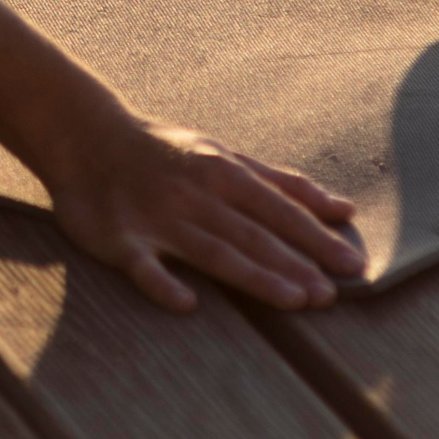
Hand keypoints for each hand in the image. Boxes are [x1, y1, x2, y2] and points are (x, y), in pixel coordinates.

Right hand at [33, 113, 364, 312]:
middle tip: (330, 296)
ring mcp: (156, 217)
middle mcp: (195, 194)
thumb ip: (282, 185)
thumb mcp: (225, 156)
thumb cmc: (167, 152)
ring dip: (252, 275)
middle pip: (251, 234)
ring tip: (292, 301)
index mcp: (222, 171)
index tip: (353, 265)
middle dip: (293, 263)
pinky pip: (142, 265)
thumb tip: (345, 210)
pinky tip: (186, 303)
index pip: (278, 209)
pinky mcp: (119, 238)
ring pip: (211, 250)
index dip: (315, 237)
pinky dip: (162, 283)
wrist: (85, 135)